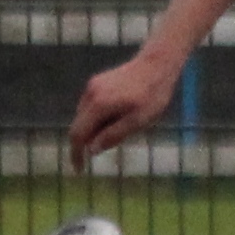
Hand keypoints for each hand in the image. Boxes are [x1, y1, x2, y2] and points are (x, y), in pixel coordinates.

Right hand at [67, 50, 183, 169]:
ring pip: (85, 116)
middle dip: (89, 141)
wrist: (158, 64)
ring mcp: (92, 86)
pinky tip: (121, 115)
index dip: (76, 154)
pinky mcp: (97, 82)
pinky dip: (98, 117)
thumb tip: (91, 151)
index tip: (79, 170)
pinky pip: (91, 106)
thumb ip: (113, 136)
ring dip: (95, 129)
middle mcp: (89, 94)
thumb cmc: (152, 95)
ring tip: (126, 124)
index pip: (78, 135)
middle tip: (112, 145)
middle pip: (79, 126)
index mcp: (98, 105)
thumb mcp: (138, 121)